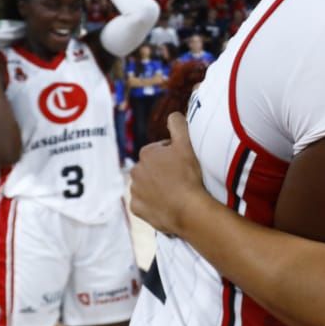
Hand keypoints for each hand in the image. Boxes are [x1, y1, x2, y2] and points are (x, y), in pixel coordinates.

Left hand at [126, 112, 209, 235]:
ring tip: (176, 193)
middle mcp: (135, 170)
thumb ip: (178, 123)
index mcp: (146, 153)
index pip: (162, 150)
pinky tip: (167, 204)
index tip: (185, 164)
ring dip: (158, 187)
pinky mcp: (137, 209)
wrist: (189, 210)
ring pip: (147, 186)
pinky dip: (153, 204)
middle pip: (153, 168)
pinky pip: (145, 204)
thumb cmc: (189, 176)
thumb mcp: (187, 143)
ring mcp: (135, 191)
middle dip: (163, 171)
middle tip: (181, 179)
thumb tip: (172, 115)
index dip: (175, 156)